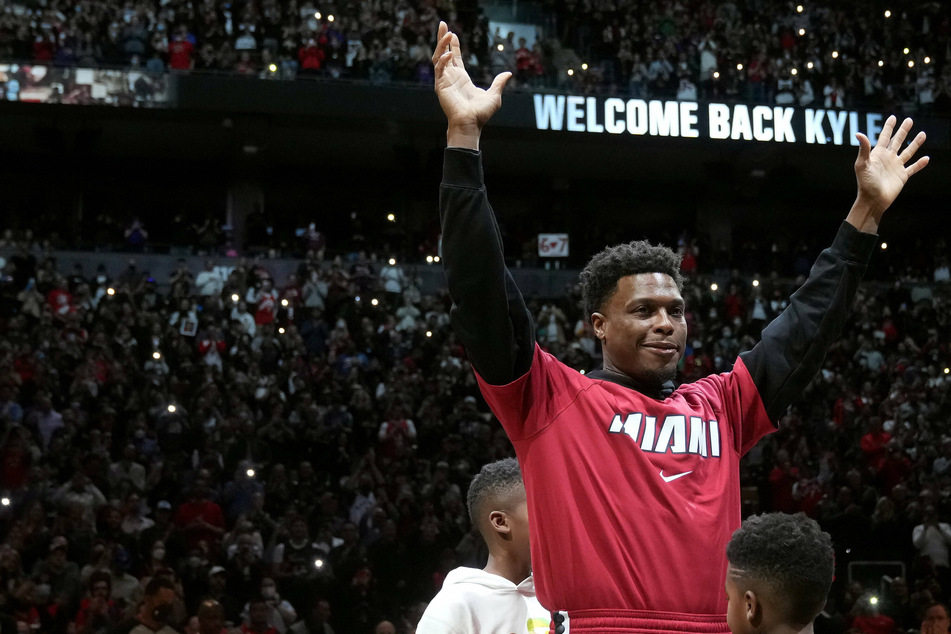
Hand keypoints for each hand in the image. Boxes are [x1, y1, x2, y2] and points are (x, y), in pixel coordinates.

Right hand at [432, 21, 510, 148]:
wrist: (471, 123)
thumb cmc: (481, 113)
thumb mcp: (494, 95)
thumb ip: (499, 83)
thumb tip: (508, 74)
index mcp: (462, 78)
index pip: (455, 58)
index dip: (453, 45)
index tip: (453, 34)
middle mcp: (451, 77)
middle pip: (443, 53)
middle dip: (442, 39)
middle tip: (443, 24)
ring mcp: (445, 80)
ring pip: (438, 57)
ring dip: (441, 45)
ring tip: (448, 33)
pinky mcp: (441, 85)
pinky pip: (439, 68)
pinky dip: (443, 60)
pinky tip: (449, 54)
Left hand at [848, 115, 928, 232]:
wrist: (873, 200)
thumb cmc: (865, 183)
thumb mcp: (862, 164)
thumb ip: (863, 149)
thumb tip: (858, 133)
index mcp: (878, 154)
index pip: (884, 137)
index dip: (889, 127)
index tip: (893, 117)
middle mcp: (888, 159)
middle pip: (897, 141)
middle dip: (903, 131)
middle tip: (909, 120)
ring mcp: (896, 167)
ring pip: (908, 152)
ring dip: (915, 143)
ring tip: (922, 134)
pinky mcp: (902, 176)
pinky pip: (913, 168)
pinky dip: (920, 164)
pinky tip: (926, 158)